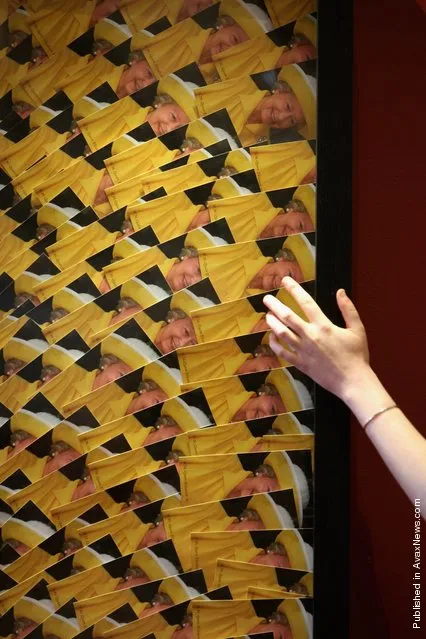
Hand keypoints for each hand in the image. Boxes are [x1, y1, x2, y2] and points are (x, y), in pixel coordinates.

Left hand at [264, 277, 369, 400]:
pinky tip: (272, 338)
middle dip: (274, 305)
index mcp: (324, 326)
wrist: (353, 381)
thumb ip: (348, 309)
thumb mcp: (357, 329)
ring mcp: (303, 351)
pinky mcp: (300, 364)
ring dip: (272, 323)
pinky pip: (282, 353)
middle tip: (267, 299)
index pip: (306, 302)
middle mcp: (310, 336)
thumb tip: (341, 292)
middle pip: (287, 316)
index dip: (294, 289)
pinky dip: (275, 344)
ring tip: (267, 315)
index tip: (285, 281)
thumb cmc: (357, 356)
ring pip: (281, 333)